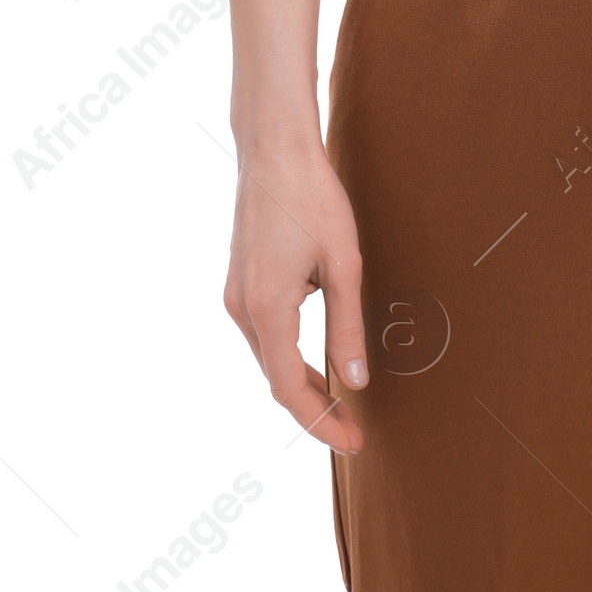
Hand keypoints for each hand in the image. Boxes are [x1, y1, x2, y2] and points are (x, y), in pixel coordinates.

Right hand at [223, 145, 368, 454]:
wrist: (274, 149)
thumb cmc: (313, 198)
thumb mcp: (343, 263)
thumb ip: (347, 326)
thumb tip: (356, 381)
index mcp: (267, 309)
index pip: (290, 389)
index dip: (321, 422)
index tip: (354, 443)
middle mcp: (241, 309)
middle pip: (277, 379)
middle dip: (314, 409)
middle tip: (354, 432)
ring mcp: (235, 295)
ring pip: (269, 358)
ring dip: (302, 383)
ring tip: (341, 404)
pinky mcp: (240, 282)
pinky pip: (265, 334)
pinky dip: (290, 356)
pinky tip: (316, 361)